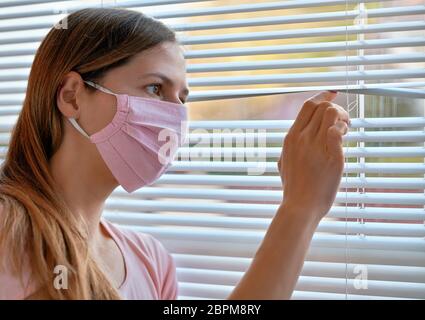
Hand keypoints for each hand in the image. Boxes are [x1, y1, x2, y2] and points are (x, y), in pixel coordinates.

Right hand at [277, 91, 349, 220]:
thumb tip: (293, 138)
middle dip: (336, 108)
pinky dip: (344, 129)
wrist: (300, 206)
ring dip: (342, 117)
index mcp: (290, 138)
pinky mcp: (332, 156)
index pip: (307, 106)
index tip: (332, 93)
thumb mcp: (283, 163)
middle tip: (342, 120)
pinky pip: (338, 131)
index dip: (322, 95)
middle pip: (322, 106)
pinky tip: (344, 139)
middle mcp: (302, 138)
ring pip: (332, 114)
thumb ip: (289, 148)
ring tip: (344, 129)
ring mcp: (317, 146)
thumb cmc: (293, 188)